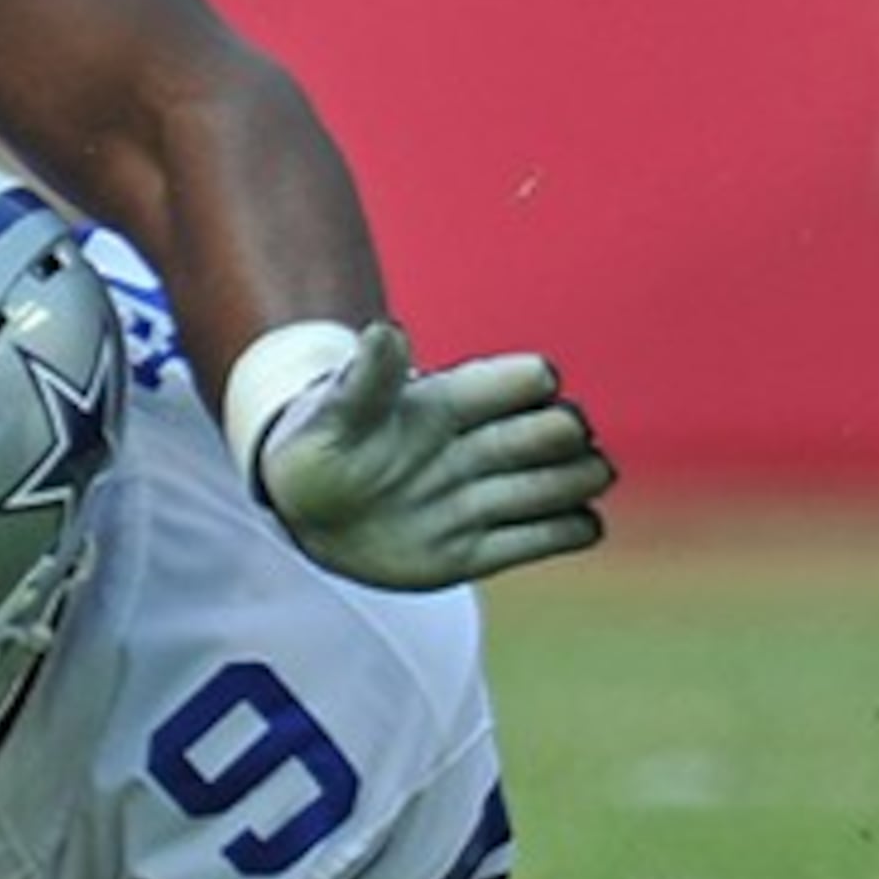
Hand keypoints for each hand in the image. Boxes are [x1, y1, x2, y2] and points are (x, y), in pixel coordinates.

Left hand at [245, 321, 616, 588]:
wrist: (303, 509)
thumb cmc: (322, 444)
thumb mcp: (336, 411)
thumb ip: (367, 377)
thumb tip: (387, 329)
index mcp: (451, 402)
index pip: (527, 379)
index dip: (533, 383)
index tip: (525, 389)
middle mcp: (480, 446)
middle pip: (560, 430)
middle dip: (561, 437)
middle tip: (518, 453)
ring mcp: (486, 497)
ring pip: (573, 479)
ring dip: (574, 481)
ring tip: (539, 490)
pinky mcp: (483, 549)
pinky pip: (559, 534)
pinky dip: (570, 529)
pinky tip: (555, 526)